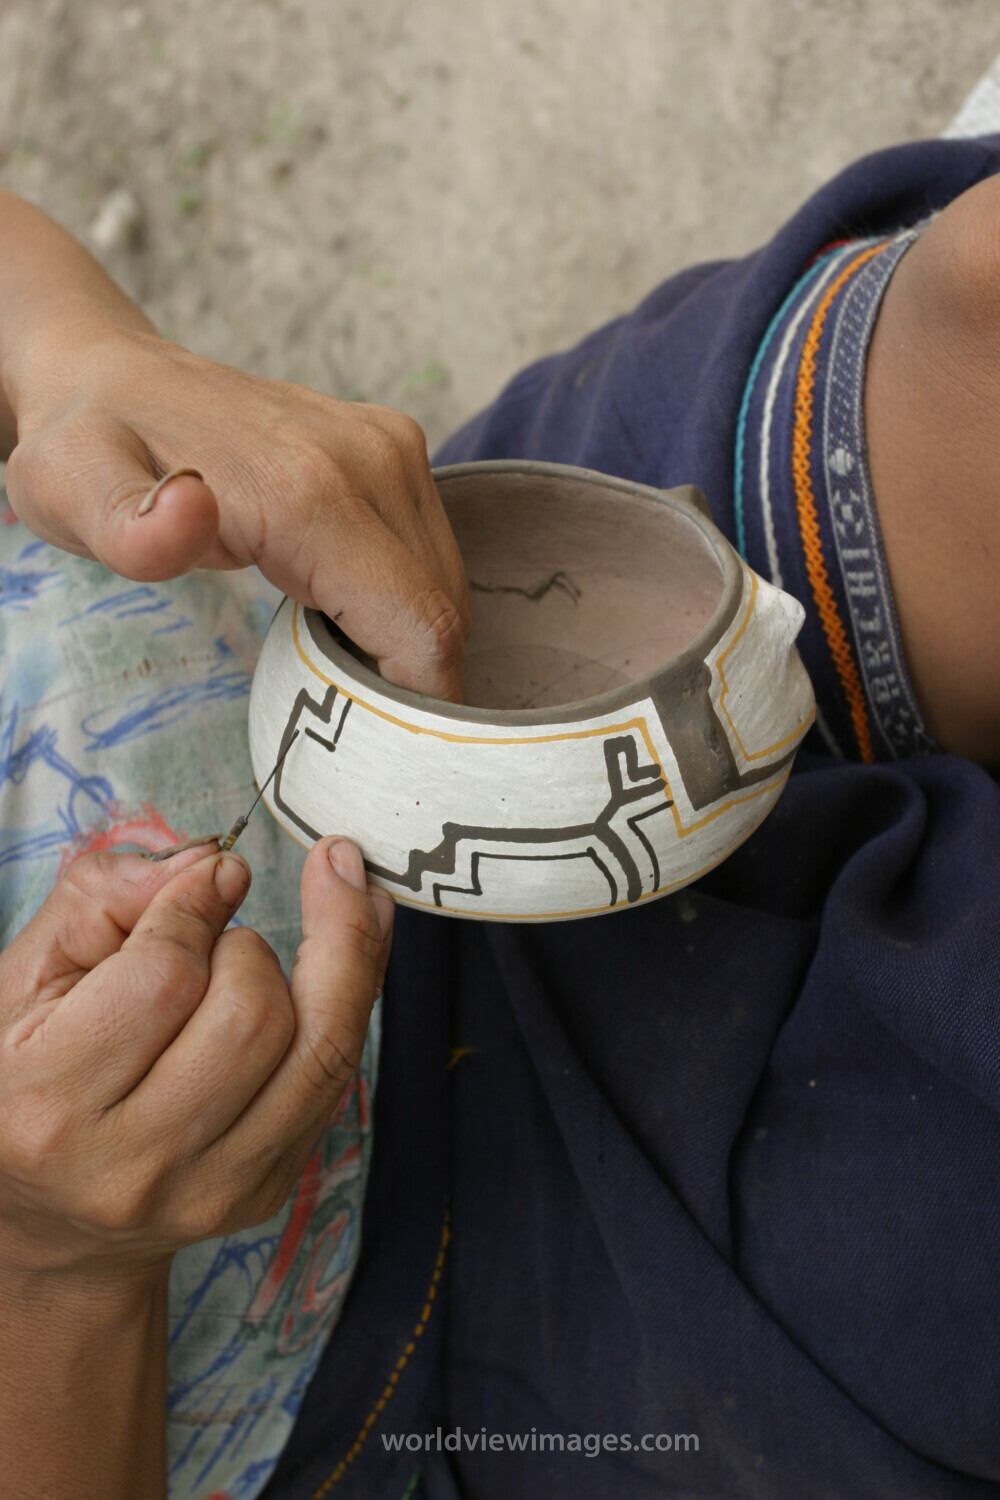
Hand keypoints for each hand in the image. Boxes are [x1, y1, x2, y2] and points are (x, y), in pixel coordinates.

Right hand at [0, 836, 391, 1282]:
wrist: (47, 1217)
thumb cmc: (29, 1079)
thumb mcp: (24, 979)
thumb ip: (102, 900)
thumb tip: (210, 864)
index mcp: (51, 1104)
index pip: (164, 979)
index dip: (196, 906)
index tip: (208, 878)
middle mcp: (134, 1163)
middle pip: (255, 1016)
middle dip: (248, 946)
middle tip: (218, 935)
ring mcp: (211, 1188)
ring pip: (321, 1047)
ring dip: (325, 962)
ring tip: (303, 915)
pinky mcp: (267, 1190)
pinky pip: (338, 1074)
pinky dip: (354, 995)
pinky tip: (353, 940)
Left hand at [4, 321, 469, 700]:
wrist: (109, 373)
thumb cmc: (88, 450)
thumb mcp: (71, 491)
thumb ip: (126, 526)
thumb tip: (188, 514)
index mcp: (312, 490)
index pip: (422, 628)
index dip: (419, 708)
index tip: (380, 757)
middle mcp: (371, 459)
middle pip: (444, 613)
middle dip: (417, 686)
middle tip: (353, 733)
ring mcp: (391, 446)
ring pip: (447, 585)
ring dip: (415, 645)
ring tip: (344, 675)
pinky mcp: (395, 445)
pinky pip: (432, 552)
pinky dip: (409, 603)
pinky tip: (348, 616)